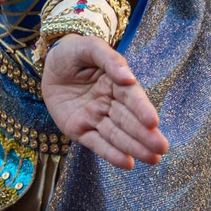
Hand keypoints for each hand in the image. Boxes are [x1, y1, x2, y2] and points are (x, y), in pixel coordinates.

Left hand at [41, 35, 167, 168]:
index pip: (131, 98)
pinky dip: (111, 154)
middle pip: (128, 120)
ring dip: (134, 148)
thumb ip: (109, 59)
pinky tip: (127, 163)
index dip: (142, 109)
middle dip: (145, 135)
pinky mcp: (80, 130)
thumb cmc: (74, 52)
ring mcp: (95, 118)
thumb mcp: (89, 47)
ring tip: (153, 159)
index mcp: (116, 83)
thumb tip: (129, 79)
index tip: (153, 122)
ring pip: (116, 135)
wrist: (49, 64)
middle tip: (161, 148)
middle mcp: (109, 103)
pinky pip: (96, 144)